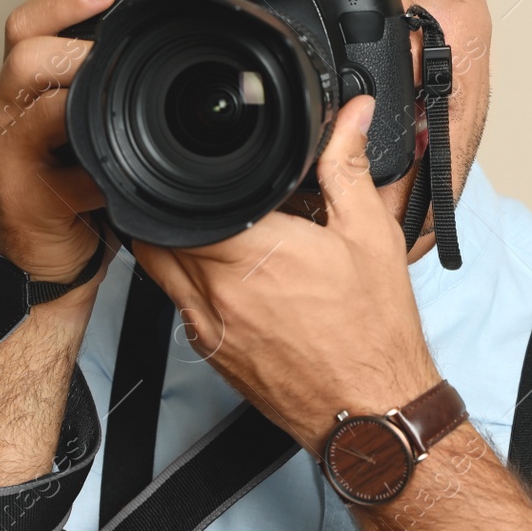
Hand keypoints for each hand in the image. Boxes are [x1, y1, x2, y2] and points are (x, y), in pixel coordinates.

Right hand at [0, 0, 116, 287]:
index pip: (27, 27)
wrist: (56, 260)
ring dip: (76, 90)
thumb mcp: (96, 123)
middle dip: (73, 40)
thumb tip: (149, 7)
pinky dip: (87, 158)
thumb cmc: (79, 190)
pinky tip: (114, 158)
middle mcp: (6, 115)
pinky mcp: (18, 195)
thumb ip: (110, 73)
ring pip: (28, 104)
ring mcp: (6, 155)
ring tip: (111, 90)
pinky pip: (49, 165)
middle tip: (113, 42)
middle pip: (24, 55)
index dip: (62, 0)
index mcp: (24, 90)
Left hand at [132, 93, 441, 451]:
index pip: (184, 198)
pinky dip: (186, 280)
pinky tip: (226, 274)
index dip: (186, 174)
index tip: (206, 164)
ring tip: (212, 226)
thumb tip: (351, 117)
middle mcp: (219, 291)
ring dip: (172, 240)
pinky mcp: (210, 353)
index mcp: (255, 253)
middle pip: (160, 229)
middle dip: (177, 204)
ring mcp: (208, 326)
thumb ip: (348, 167)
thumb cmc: (373, 335)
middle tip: (212, 192)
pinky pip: (176, 304)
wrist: (370, 413)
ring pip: (157, 266)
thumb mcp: (371, 235)